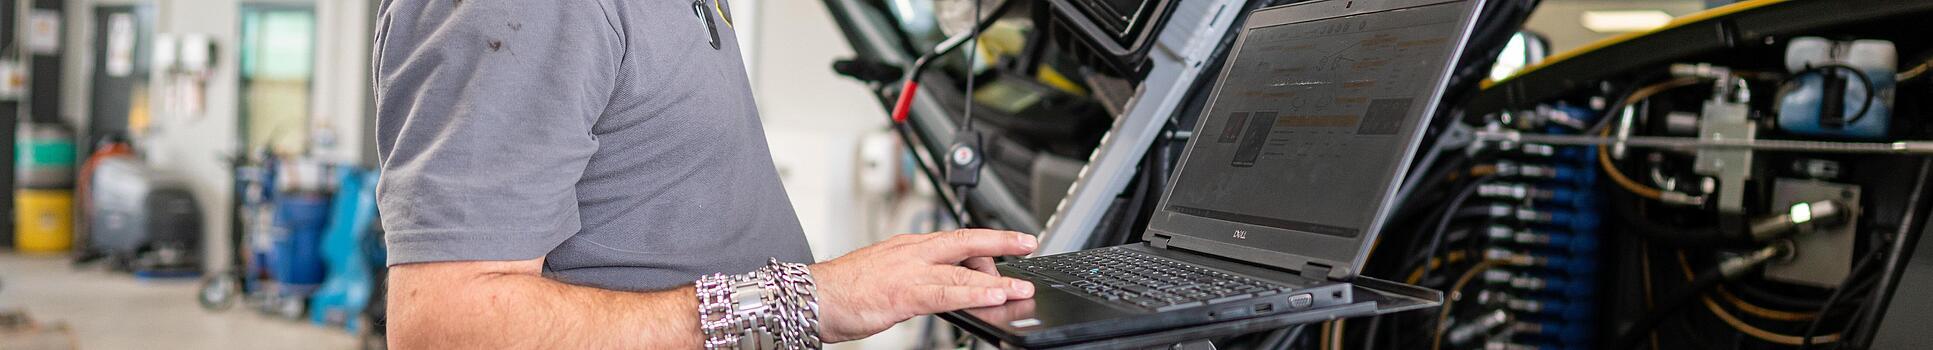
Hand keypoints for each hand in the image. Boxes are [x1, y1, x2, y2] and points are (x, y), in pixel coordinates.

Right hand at [809, 229, 1038, 342]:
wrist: (813, 296)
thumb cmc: (843, 290)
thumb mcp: (886, 276)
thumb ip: (915, 278)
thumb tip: (941, 289)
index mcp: (907, 246)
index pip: (954, 238)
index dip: (985, 238)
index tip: (1008, 241)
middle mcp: (912, 252)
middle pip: (965, 241)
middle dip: (1001, 241)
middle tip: (1028, 243)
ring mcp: (910, 271)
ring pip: (962, 269)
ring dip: (997, 277)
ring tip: (1021, 287)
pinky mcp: (905, 293)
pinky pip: (948, 293)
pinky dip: (975, 293)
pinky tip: (994, 296)